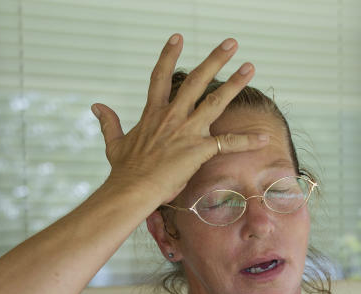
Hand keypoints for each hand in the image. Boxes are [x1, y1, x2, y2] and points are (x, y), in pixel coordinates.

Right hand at [90, 35, 267, 203]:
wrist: (132, 189)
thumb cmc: (124, 170)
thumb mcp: (114, 143)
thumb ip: (108, 122)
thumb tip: (96, 106)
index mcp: (153, 113)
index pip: (160, 77)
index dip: (168, 55)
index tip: (178, 37)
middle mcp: (172, 116)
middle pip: (195, 80)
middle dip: (215, 59)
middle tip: (231, 43)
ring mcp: (187, 131)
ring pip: (215, 101)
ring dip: (234, 83)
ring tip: (249, 67)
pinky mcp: (198, 149)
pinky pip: (228, 143)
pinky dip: (247, 141)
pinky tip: (264, 137)